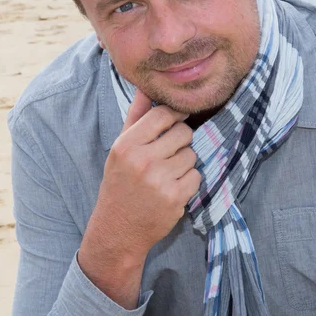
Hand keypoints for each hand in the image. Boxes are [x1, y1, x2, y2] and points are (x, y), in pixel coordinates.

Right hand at [78, 89, 200, 306]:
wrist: (118, 228)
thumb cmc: (121, 181)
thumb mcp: (121, 148)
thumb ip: (136, 116)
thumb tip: (146, 86)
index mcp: (127, 144)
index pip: (163, 114)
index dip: (175, 114)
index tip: (177, 119)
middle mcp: (143, 160)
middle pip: (183, 132)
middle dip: (181, 140)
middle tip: (169, 152)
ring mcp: (160, 180)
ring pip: (192, 154)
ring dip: (185, 162)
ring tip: (168, 172)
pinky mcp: (175, 198)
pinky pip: (196, 176)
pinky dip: (189, 181)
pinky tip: (173, 187)